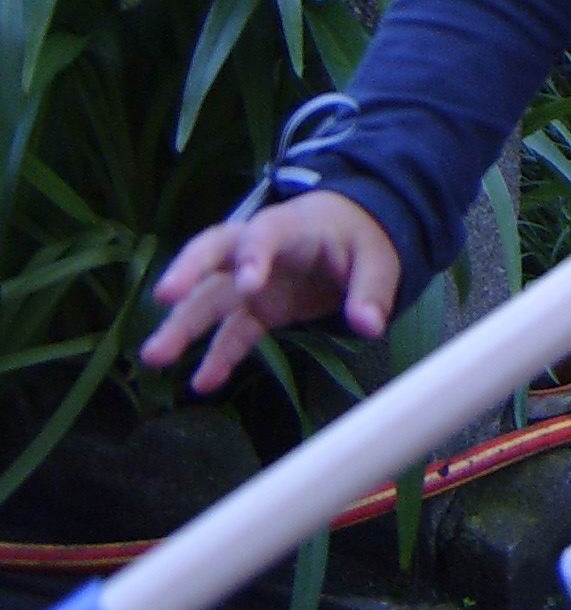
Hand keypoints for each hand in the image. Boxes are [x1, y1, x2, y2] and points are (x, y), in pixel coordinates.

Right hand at [140, 192, 400, 395]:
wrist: (350, 236)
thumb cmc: (359, 239)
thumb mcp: (377, 260)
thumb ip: (371, 291)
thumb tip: (368, 325)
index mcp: (292, 226)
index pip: (266, 232)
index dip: (255, 254)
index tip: (248, 284)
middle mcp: (259, 249)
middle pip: (214, 252)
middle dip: (189, 271)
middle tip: (164, 296)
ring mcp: (251, 280)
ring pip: (210, 296)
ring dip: (183, 324)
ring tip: (154, 357)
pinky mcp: (255, 307)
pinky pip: (231, 330)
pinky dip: (218, 355)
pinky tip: (202, 383)